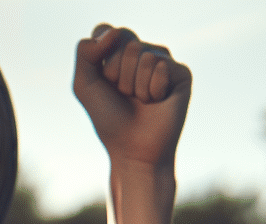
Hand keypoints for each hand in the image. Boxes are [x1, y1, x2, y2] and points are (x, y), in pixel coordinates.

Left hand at [73, 25, 191, 171]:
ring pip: (143, 55)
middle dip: (118, 74)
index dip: (100, 56)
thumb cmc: (109, 119)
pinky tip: (158, 102)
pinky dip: (153, 90)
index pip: (106, 30)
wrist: (133, 151)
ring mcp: (163, 61)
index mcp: (119, 51)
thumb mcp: (85, 85)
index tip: (104, 82)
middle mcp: (142, 52)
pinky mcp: (181, 73)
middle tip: (125, 95)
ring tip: (141, 101)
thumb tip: (115, 32)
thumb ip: (86, 52)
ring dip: (135, 86)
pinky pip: (161, 67)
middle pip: (124, 41)